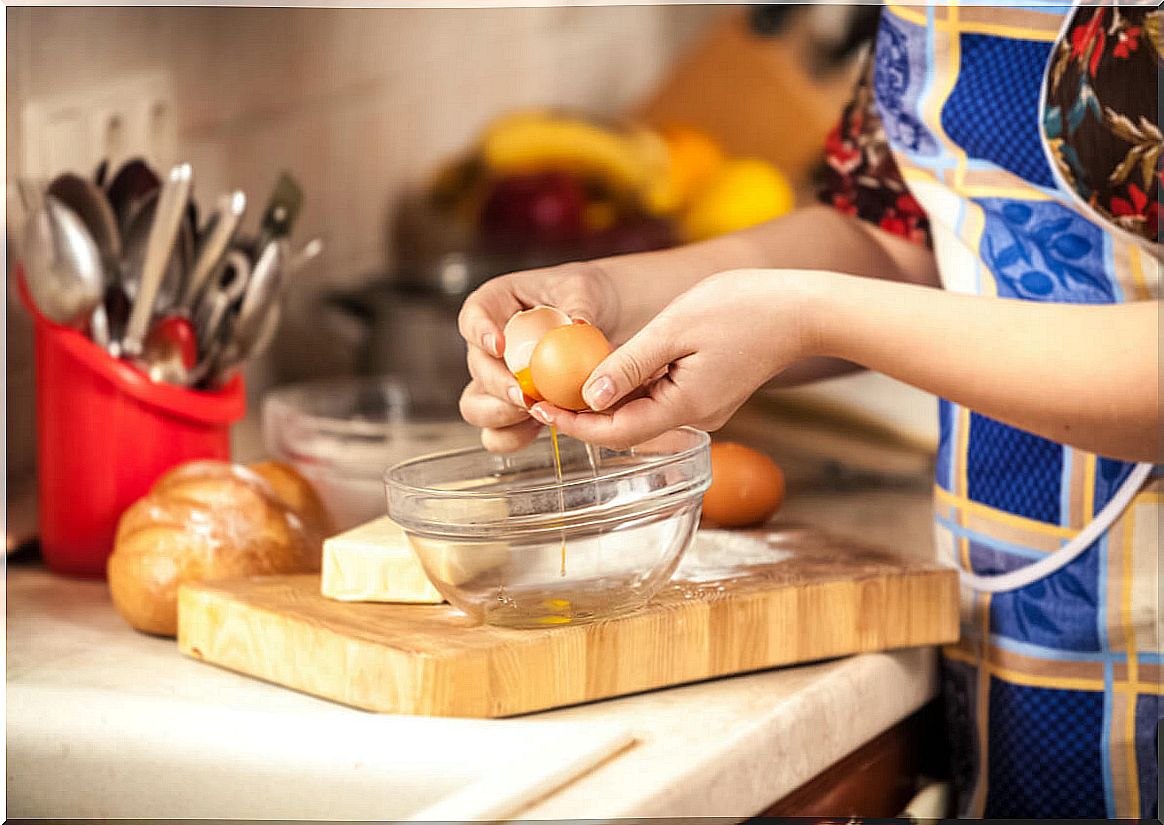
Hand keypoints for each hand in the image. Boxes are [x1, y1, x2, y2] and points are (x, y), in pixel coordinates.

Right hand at [457, 261, 619, 451]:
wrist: (606, 320)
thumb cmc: (586, 295)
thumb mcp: (585, 290)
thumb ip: (578, 305)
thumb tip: (578, 324)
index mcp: (497, 304)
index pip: (472, 316)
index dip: (479, 332)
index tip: (499, 345)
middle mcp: (490, 344)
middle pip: (475, 368)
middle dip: (497, 386)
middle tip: (524, 395)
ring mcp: (498, 379)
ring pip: (475, 405)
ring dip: (501, 415)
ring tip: (535, 412)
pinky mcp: (512, 408)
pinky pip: (497, 433)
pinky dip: (514, 436)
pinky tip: (540, 427)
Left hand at [528, 268, 811, 448]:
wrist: (803, 309)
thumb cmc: (744, 308)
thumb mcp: (674, 329)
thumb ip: (629, 364)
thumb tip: (587, 394)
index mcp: (684, 407)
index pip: (615, 433)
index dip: (572, 423)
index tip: (537, 405)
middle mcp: (694, 418)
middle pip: (623, 429)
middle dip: (580, 415)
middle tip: (538, 391)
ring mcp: (702, 409)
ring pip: (639, 415)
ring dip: (602, 402)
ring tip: (560, 379)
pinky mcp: (707, 395)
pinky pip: (658, 401)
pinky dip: (628, 389)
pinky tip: (604, 369)